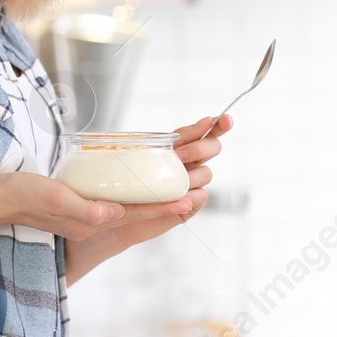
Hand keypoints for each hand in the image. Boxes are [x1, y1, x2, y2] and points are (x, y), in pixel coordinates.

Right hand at [0, 170, 186, 241]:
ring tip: (188, 184)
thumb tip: (114, 213)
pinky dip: (141, 193)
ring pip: (136, 205)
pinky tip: (150, 182)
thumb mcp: (55, 200)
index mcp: (93, 220)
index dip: (166, 208)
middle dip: (172, 201)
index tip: (192, 201)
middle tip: (202, 187)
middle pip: (144, 210)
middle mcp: (97, 218)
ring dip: (161, 196)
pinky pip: (121, 199)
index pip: (138, 214)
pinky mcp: (85, 203)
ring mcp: (92, 212)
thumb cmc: (23, 197)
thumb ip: (86, 209)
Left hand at [91, 114, 232, 252]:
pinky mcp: (188, 206)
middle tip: (179, 155)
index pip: (197, 131)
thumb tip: (163, 141)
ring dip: (193, 175)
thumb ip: (146, 147)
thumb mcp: (130, 161)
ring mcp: (190, 184)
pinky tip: (180, 199)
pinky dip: (192, 196)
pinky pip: (201, 196)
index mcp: (176, 147)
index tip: (220, 119)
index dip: (213, 124)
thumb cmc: (121, 185)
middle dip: (202, 147)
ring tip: (173, 181)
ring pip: (206, 173)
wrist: (116, 218)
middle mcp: (187, 164)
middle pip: (212, 147)